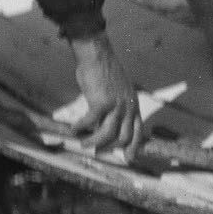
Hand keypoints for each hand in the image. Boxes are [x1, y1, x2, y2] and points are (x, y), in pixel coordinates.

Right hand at [54, 33, 139, 149]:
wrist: (97, 55)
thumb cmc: (105, 70)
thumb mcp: (119, 90)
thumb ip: (117, 106)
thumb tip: (106, 121)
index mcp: (134, 104)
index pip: (139, 130)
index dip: (134, 146)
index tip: (130, 158)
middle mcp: (128, 106)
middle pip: (124, 136)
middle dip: (111, 148)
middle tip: (99, 152)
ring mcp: (115, 106)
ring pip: (107, 134)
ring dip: (94, 142)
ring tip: (84, 144)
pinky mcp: (100, 103)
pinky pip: (89, 122)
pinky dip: (80, 127)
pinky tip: (73, 128)